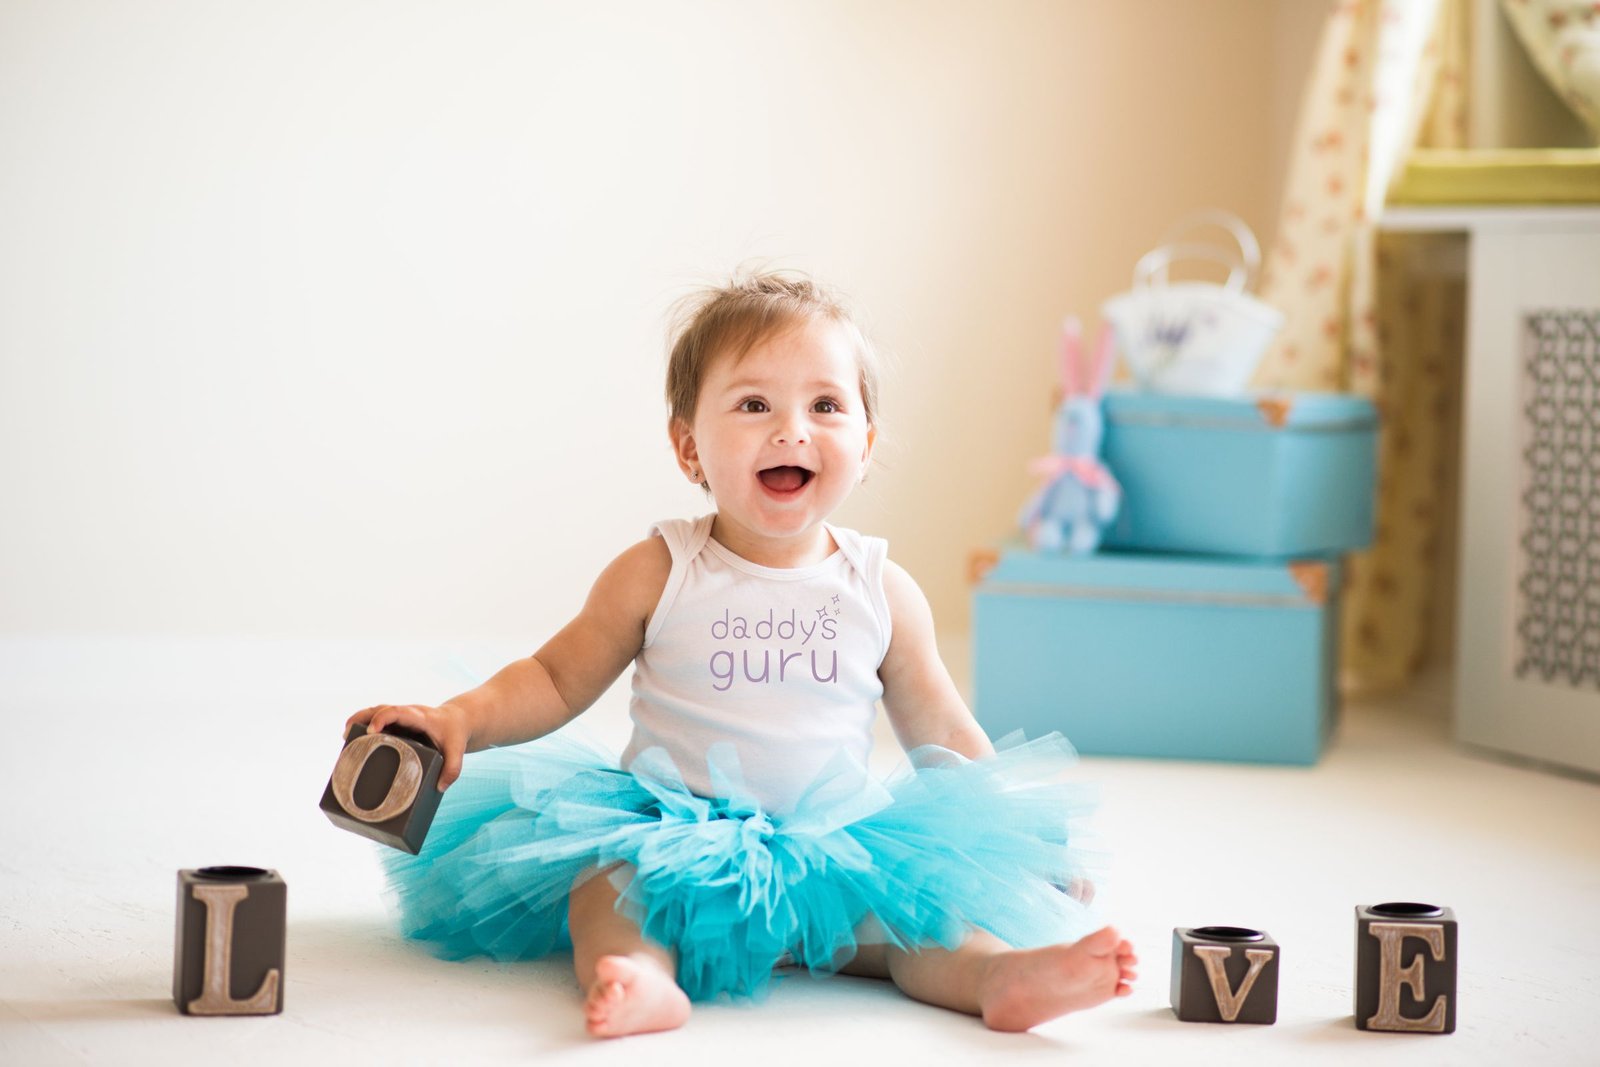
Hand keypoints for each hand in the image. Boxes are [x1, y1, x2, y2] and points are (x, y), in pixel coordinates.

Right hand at [344, 703, 470, 790]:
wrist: (457, 720)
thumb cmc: (455, 734)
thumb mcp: (458, 751)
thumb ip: (452, 769)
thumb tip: (439, 787)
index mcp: (420, 717)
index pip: (399, 711)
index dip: (383, 718)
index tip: (371, 731)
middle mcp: (408, 713)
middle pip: (382, 708)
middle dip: (364, 717)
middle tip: (348, 732)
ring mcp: (401, 717)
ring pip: (377, 710)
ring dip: (360, 719)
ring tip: (345, 735)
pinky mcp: (398, 722)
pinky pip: (378, 719)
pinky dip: (365, 725)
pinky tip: (354, 738)